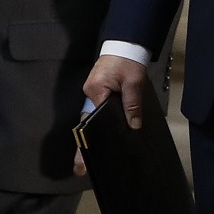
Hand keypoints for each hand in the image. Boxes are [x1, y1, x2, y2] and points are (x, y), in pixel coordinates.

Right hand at [77, 54, 148, 174]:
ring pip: (89, 120)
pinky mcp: (96, 93)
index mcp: (96, 90)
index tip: (90, 154)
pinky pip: (95, 113)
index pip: (94, 118)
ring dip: (89, 138)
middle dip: (82, 145)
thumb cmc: (128, 61)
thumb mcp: (134, 82)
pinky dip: (96, 126)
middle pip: (86, 123)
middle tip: (80, 167)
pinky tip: (99, 140)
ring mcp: (91, 94)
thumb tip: (132, 126)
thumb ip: (132, 104)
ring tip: (87, 161)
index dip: (95, 137)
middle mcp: (89, 94)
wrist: (125, 45)